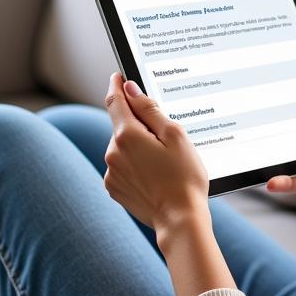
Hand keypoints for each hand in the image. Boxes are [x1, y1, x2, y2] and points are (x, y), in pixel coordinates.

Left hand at [103, 72, 209, 234]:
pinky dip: (135, 165)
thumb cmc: (184, 176)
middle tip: (165, 136)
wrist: (180, 219)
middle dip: (138, 124)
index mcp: (127, 135)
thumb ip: (150, 109)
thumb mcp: (175, 135)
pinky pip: (122, 167)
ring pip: (123, 147)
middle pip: (122, 125)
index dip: (117, 85)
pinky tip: (155, 175)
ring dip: (138, 146)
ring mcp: (111, 172)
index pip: (116, 100)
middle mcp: (112, 153)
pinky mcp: (115, 188)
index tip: (118, 76)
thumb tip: (130, 89)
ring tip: (164, 163)